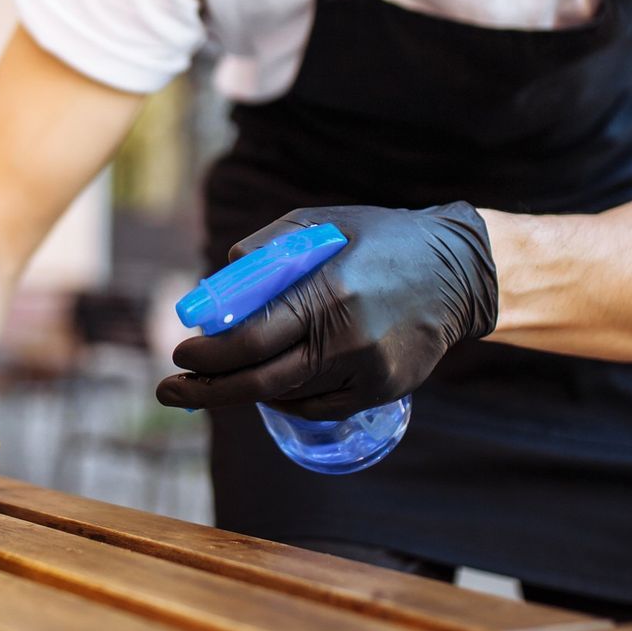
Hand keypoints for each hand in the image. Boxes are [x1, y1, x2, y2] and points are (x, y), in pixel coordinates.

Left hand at [157, 203, 496, 419]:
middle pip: (261, 380)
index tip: (179, 354)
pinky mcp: (383, 391)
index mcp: (329, 289)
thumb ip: (264, 252)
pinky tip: (270, 383)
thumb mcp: (321, 224)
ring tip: (216, 380)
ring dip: (245, 391)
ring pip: (287, 395)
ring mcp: (369, 371)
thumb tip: (213, 290)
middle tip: (172, 390)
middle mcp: (349, 337)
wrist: (459, 272)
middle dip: (209, 388)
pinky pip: (318, 405)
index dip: (208, 354)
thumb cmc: (378, 240)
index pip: (252, 337)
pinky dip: (286, 397)